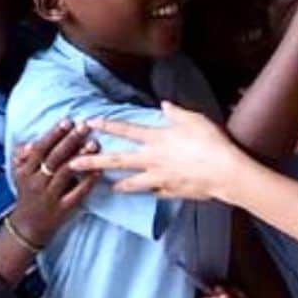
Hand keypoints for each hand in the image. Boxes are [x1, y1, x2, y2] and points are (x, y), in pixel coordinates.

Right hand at [9, 120, 100, 248]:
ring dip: (81, 157)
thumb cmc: (28, 195)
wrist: (28, 227)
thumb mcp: (20, 175)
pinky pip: (78, 193)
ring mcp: (50, 196)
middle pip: (54, 158)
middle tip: (84, 126)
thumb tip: (30, 142)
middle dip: (70, 140)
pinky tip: (99, 170)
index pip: (40, 149)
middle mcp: (37, 182)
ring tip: (94, 143)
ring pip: (66, 173)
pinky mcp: (64, 209)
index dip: (54, 134)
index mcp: (26, 171)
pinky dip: (88, 181)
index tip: (68, 121)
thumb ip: (23, 157)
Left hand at [68, 102, 248, 201]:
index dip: (107, 125)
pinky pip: (155, 192)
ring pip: (131, 183)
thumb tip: (164, 104)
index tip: (89, 122)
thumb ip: (176, 113)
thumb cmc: (212, 142)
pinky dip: (148, 192)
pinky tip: (144, 193)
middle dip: (92, 162)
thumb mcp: (194, 119)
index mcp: (157, 139)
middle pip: (117, 161)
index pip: (126, 130)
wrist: (225, 173)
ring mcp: (160, 179)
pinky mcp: (170, 192)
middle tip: (72, 165)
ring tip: (105, 185)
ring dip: (117, 183)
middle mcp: (153, 159)